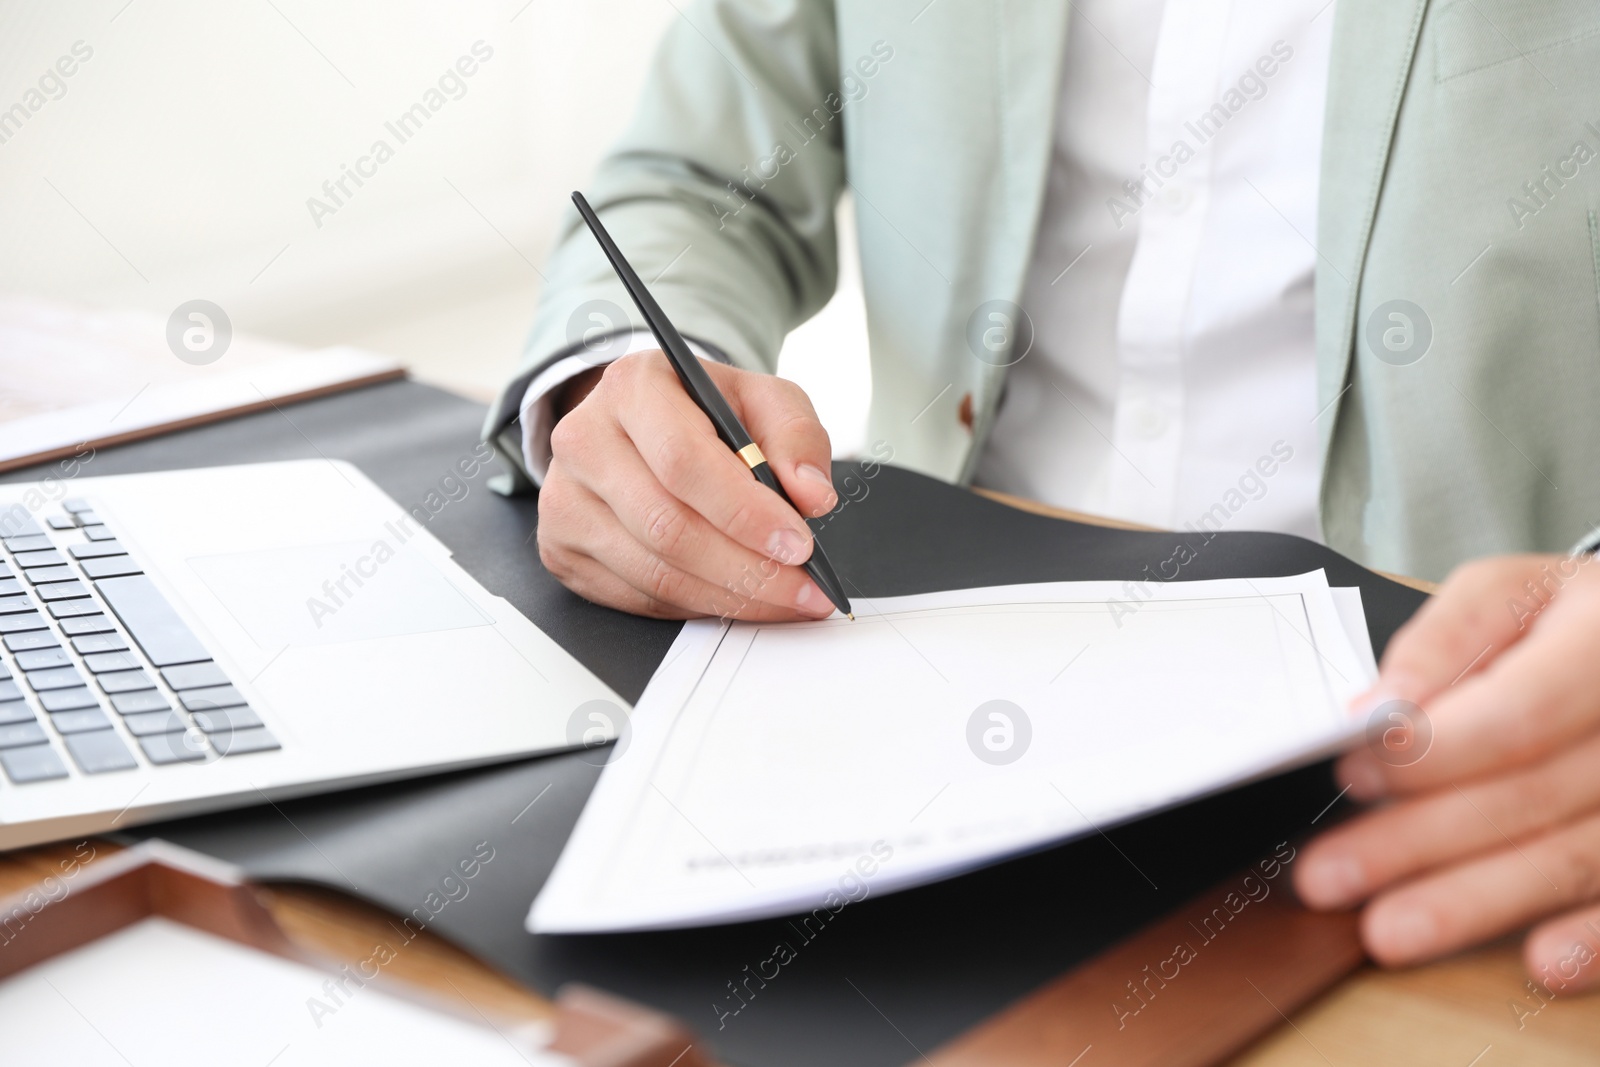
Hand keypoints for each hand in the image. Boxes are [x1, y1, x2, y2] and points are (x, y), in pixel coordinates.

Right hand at [537, 350, 838, 619]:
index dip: (745, 513)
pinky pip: (637, 596)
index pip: (684, 461)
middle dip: (746, 568)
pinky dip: (695, 605)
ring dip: (728, 596)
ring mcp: (564, 498)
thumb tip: (812, 496)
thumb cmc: (706, 414)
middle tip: (801, 587)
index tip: (798, 545)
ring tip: (781, 598)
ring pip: (653, 572)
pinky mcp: (561, 547)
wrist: (643, 427)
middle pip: (667, 526)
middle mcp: (584, 438)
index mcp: (633, 386)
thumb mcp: (763, 401)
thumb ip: (797, 437)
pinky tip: (734, 596)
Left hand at [1296, 553, 1599, 991]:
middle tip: (1328, 875)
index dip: (1431, 752)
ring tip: (1389, 931)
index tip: (1351, 774)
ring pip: (1574, 857)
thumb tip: (1378, 704)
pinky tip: (1541, 964)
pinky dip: (1595, 939)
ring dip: (1476, 902)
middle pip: (1529, 795)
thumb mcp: (1507, 593)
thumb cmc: (1564, 619)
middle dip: (1418, 841)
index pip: (1516, 714)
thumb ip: (1442, 640)